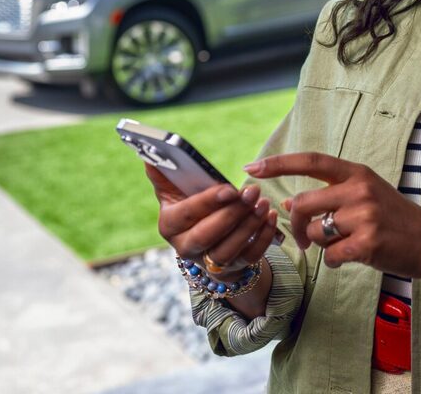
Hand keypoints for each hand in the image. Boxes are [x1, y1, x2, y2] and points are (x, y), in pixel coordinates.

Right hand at [144, 163, 279, 278]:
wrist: (205, 237)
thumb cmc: (190, 205)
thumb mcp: (174, 190)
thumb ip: (164, 172)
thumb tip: (149, 152)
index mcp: (169, 225)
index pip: (186, 215)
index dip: (207, 202)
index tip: (229, 189)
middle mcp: (186, 247)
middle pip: (207, 235)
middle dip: (231, 214)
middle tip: (252, 192)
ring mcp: (211, 261)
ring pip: (229, 249)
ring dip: (249, 225)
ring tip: (263, 203)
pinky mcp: (234, 267)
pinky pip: (251, 256)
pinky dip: (263, 237)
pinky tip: (271, 216)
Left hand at [246, 152, 420, 278]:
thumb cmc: (396, 219)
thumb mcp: (366, 196)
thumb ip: (331, 195)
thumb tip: (288, 203)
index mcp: (358, 173)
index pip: (311, 161)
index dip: (278, 163)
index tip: (251, 168)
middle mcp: (360, 190)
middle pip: (303, 203)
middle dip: (297, 224)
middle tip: (303, 238)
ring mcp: (365, 216)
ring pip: (316, 232)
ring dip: (320, 245)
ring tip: (341, 246)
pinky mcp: (368, 243)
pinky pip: (330, 256)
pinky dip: (334, 262)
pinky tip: (349, 258)